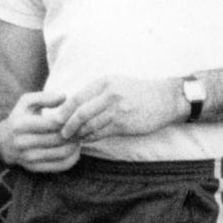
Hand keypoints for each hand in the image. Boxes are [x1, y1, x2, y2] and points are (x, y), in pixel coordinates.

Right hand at [0, 91, 79, 172]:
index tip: (77, 114)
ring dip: (76, 144)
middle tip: (84, 125)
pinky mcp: (35, 168)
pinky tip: (74, 148)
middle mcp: (22, 143)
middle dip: (75, 132)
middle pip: (59, 138)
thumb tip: (64, 97)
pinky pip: (61, 165)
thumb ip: (43, 97)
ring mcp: (28, 157)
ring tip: (80, 135)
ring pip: (63, 152)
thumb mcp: (25, 102)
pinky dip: (73, 157)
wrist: (2, 143)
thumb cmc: (19, 118)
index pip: (53, 123)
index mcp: (20, 124)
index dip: (70, 118)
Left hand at [58, 76, 185, 142]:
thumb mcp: (115, 84)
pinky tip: (86, 140)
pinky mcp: (124, 124)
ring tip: (71, 138)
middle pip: (79, 112)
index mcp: (103, 82)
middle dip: (66, 124)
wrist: (167, 99)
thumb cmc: (138, 92)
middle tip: (60, 132)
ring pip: (89, 124)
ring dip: (78, 133)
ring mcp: (117, 110)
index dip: (63, 110)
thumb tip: (72, 104)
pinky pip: (101, 132)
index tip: (56, 119)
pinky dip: (90, 137)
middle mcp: (109, 95)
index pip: (76, 98)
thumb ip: (96, 92)